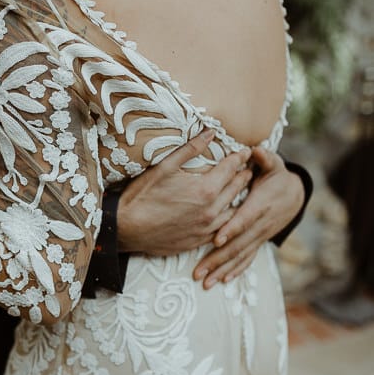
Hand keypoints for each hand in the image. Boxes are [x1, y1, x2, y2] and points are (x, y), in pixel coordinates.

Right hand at [117, 129, 252, 255]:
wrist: (127, 229)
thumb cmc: (142, 196)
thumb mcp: (165, 167)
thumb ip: (191, 149)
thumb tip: (210, 132)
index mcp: (206, 189)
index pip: (231, 168)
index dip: (240, 157)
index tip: (246, 151)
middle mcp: (211, 210)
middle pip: (237, 189)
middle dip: (244, 176)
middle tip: (248, 168)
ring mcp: (207, 228)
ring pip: (234, 211)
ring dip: (239, 199)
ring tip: (240, 190)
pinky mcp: (199, 241)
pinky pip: (222, 229)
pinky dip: (228, 219)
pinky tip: (225, 213)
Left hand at [193, 146, 304, 287]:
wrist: (295, 194)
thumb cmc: (276, 176)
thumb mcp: (273, 164)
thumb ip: (264, 158)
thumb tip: (255, 149)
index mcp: (260, 204)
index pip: (244, 218)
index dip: (232, 228)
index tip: (216, 239)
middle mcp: (260, 224)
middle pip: (238, 244)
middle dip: (218, 258)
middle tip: (198, 271)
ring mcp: (260, 236)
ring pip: (240, 255)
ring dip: (222, 270)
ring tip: (205, 283)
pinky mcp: (259, 241)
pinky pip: (247, 258)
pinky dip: (236, 270)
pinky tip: (222, 281)